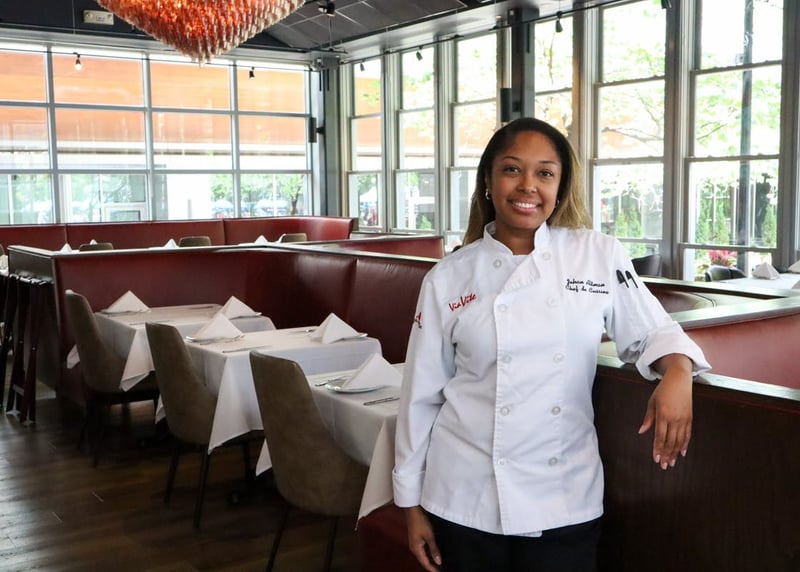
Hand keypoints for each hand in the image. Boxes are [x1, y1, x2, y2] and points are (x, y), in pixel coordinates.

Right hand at [405, 506, 441, 570]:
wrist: (412, 510)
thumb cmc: (420, 521)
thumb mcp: (429, 536)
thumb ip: (434, 549)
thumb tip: (439, 562)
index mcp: (416, 549)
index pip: (425, 564)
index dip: (433, 569)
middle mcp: (414, 548)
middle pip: (424, 561)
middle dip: (432, 566)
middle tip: (442, 569)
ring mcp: (415, 543)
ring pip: (423, 556)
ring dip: (431, 559)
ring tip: (440, 562)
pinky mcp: (416, 539)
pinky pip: (422, 550)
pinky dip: (428, 553)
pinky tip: (434, 552)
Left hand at [638, 354, 692, 469]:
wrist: (679, 379)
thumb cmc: (663, 390)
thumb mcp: (652, 402)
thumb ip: (648, 418)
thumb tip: (642, 431)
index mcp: (663, 414)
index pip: (660, 436)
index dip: (658, 449)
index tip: (656, 459)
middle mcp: (674, 418)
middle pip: (670, 441)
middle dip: (666, 455)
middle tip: (664, 466)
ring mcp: (684, 419)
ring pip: (679, 440)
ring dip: (675, 453)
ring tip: (671, 463)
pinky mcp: (690, 418)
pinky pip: (688, 434)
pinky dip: (685, 444)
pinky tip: (682, 453)